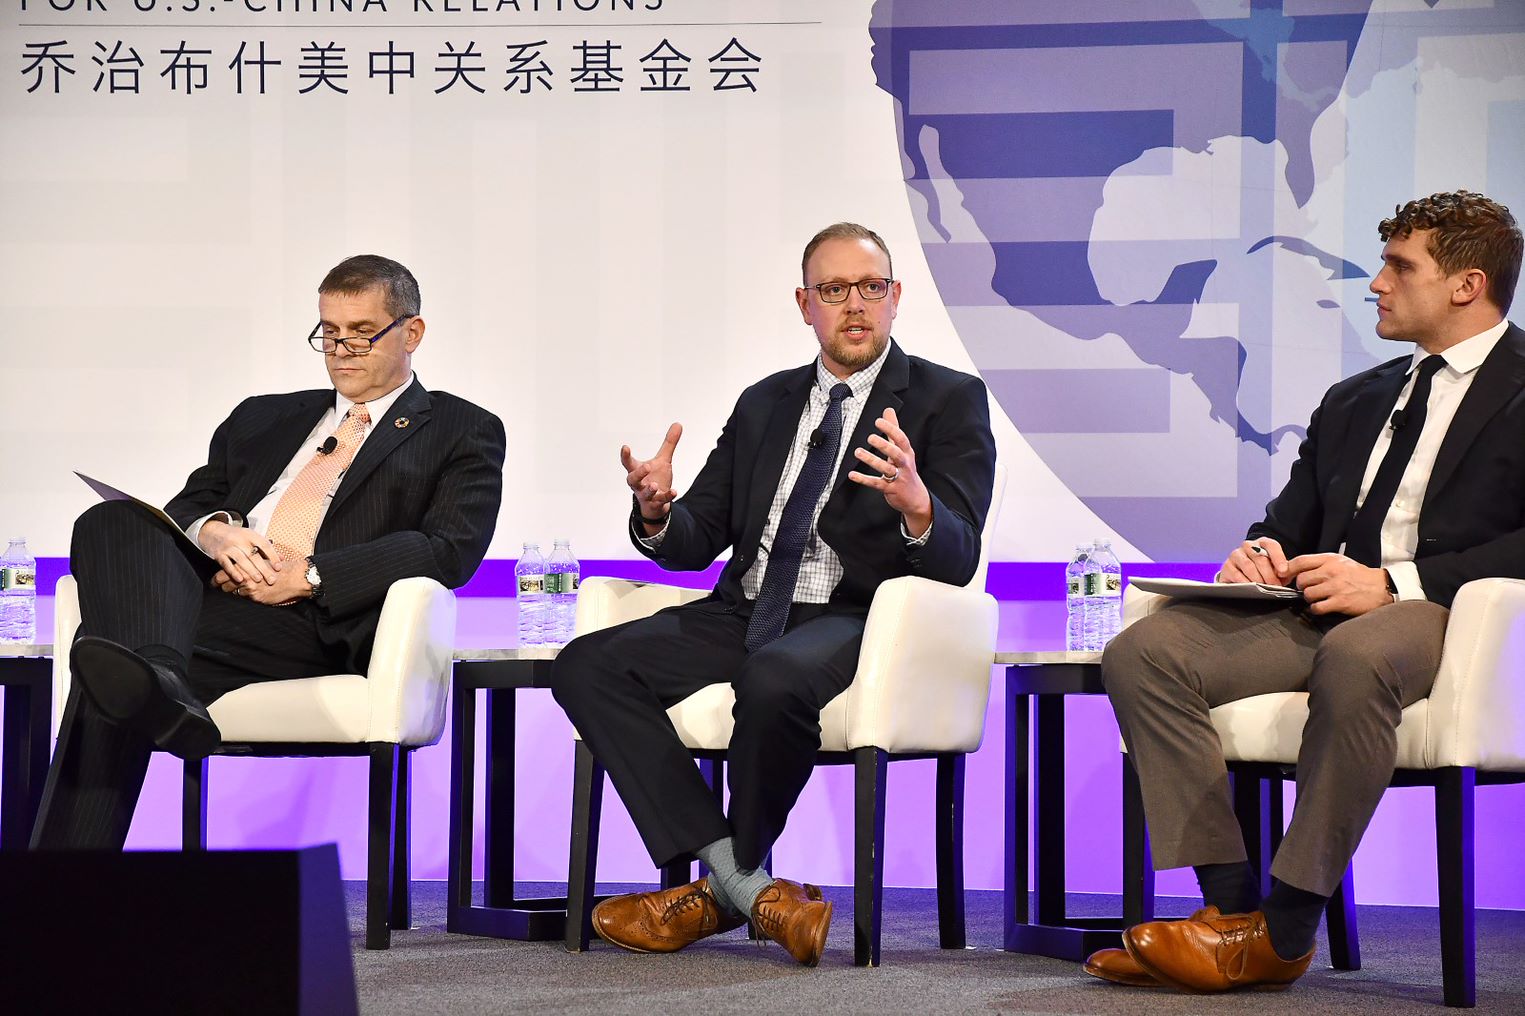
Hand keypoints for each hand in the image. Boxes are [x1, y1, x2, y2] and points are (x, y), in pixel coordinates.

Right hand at [199, 519, 281, 585]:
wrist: (212, 531)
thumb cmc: (237, 537)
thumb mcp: (251, 538)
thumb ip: (266, 548)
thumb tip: (282, 558)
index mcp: (250, 534)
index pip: (264, 545)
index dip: (273, 556)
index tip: (279, 568)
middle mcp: (240, 539)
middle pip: (254, 555)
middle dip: (264, 568)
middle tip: (272, 579)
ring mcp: (228, 546)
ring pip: (241, 560)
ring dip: (251, 570)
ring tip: (259, 580)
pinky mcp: (219, 554)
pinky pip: (226, 564)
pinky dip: (233, 572)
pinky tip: (240, 579)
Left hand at [213, 560, 312, 604]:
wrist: (294, 578)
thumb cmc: (279, 567)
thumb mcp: (261, 560)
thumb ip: (248, 563)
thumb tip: (236, 566)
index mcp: (245, 567)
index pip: (223, 574)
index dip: (216, 579)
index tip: (214, 581)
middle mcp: (245, 578)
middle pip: (225, 585)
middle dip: (223, 586)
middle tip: (220, 587)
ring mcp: (251, 590)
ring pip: (235, 592)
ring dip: (236, 591)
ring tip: (239, 588)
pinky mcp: (257, 598)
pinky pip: (247, 597)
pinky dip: (248, 594)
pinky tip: (253, 591)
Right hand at [621, 423, 681, 531]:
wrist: (657, 504)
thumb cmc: (657, 478)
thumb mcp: (663, 460)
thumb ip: (669, 444)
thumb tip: (678, 424)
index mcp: (637, 471)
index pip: (628, 463)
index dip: (625, 456)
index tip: (625, 447)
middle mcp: (639, 484)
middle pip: (632, 480)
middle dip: (638, 474)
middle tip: (645, 467)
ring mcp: (646, 495)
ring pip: (644, 493)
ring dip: (649, 489)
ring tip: (655, 485)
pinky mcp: (655, 504)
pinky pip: (660, 501)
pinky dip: (667, 496)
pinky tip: (674, 491)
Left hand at [849, 408, 932, 536]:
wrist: (915, 498)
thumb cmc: (906, 469)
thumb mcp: (902, 449)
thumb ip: (894, 430)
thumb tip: (888, 410)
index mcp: (906, 453)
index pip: (901, 439)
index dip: (891, 429)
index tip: (879, 421)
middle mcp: (904, 464)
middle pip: (896, 454)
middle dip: (884, 445)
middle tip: (870, 437)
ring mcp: (898, 478)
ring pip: (886, 469)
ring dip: (872, 460)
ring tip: (858, 452)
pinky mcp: (890, 489)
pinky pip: (876, 484)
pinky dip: (864, 479)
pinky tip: (852, 475)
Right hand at [1218, 538, 1288, 584]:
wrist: (1241, 573)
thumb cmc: (1263, 570)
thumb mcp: (1275, 568)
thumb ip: (1284, 570)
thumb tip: (1290, 574)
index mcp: (1263, 543)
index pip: (1272, 546)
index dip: (1278, 558)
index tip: (1283, 571)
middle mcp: (1248, 546)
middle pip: (1260, 558)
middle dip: (1269, 574)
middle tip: (1275, 586)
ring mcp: (1236, 554)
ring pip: (1248, 566)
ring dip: (1258, 579)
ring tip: (1264, 588)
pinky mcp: (1227, 565)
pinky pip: (1237, 575)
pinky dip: (1246, 583)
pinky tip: (1251, 588)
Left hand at [1285, 553, 1392, 615]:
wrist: (1381, 587)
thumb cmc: (1358, 574)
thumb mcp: (1339, 562)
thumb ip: (1319, 564)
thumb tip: (1296, 570)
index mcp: (1329, 559)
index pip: (1300, 561)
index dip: (1287, 570)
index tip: (1284, 576)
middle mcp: (1331, 571)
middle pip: (1301, 580)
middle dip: (1301, 587)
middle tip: (1309, 590)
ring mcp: (1335, 587)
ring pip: (1307, 594)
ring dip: (1309, 599)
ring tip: (1318, 598)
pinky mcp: (1340, 602)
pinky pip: (1316, 607)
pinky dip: (1316, 609)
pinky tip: (1322, 607)